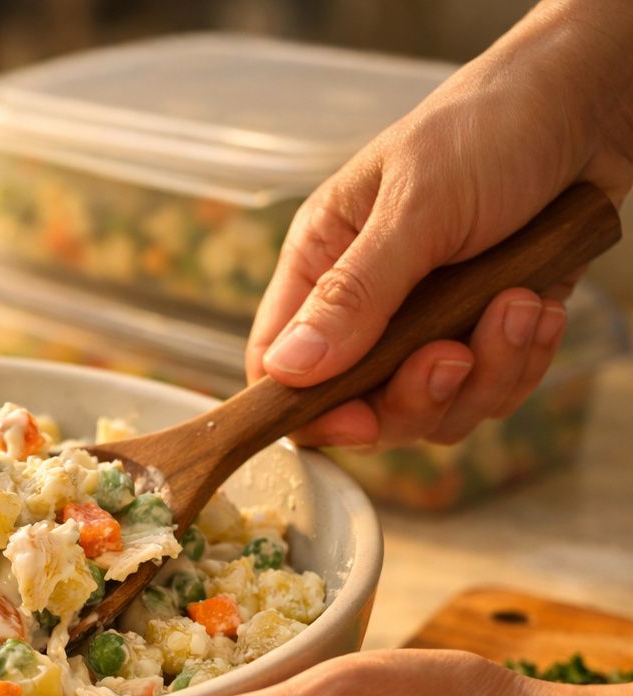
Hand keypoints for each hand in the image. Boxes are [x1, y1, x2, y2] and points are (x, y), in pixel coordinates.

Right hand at [246, 0, 632, 448]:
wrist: (591, 104)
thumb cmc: (488, 130)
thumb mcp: (417, 207)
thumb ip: (355, 292)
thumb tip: (290, 370)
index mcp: (322, 262)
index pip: (280, 362)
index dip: (310, 405)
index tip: (359, 417)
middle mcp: (366, 302)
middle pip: (360, 404)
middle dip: (417, 394)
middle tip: (458, 352)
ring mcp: (428, 323)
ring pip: (434, 408)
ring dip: (487, 372)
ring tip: (521, 304)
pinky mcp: (486, 330)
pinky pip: (492, 389)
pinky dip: (524, 359)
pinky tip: (543, 304)